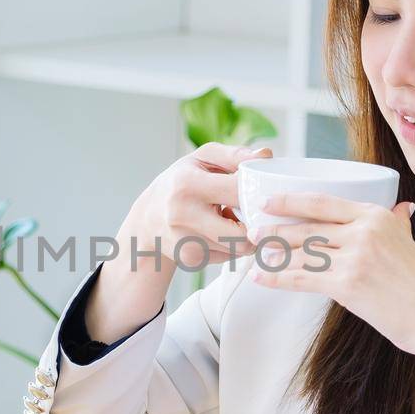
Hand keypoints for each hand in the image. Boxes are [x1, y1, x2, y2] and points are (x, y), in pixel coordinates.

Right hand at [120, 142, 268, 270]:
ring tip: (232, 220)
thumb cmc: (180, 183)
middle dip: (255, 224)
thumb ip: (235, 155)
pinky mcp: (190, 258)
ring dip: (244, 236)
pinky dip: (231, 246)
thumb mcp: (202, 159)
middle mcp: (183, 214)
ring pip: (239, 248)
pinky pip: (228, 257)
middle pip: (243, 233)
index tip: (259, 191)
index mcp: (188, 183)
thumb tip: (266, 155)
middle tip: (253, 213)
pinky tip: (219, 233)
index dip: (257, 192)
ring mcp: (185, 240)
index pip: (238, 190)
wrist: (148, 220)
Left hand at [248, 192, 414, 376]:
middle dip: (274, 230)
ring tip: (253, 255)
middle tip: (252, 231)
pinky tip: (261, 278)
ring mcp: (354, 257)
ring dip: (271, 254)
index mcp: (375, 216)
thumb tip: (402, 208)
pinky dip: (277, 278)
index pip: (323, 202)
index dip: (291, 201)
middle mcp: (363, 231)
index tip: (269, 202)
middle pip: (306, 226)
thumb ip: (398, 223)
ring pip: (300, 252)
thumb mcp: (410, 242)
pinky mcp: (347, 285)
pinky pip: (302, 278)